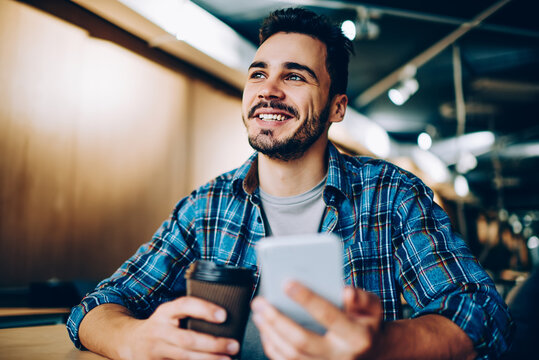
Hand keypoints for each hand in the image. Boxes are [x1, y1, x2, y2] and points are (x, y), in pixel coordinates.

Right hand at [123, 296, 239, 359]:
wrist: (129, 342)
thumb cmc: (161, 325)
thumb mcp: (170, 313)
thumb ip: (190, 313)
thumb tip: (225, 317)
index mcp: (165, 312)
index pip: (184, 305)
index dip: (204, 309)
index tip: (224, 315)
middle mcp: (159, 330)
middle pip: (187, 339)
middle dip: (213, 343)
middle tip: (234, 345)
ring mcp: (156, 350)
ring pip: (184, 357)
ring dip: (209, 359)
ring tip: (228, 359)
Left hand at [251, 282, 382, 359]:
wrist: (370, 353)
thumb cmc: (365, 323)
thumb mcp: (372, 307)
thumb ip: (361, 297)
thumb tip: (345, 292)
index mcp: (356, 337)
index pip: (328, 316)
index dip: (307, 299)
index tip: (286, 283)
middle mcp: (340, 357)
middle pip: (301, 341)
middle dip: (276, 320)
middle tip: (260, 301)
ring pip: (290, 354)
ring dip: (269, 332)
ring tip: (258, 312)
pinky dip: (271, 346)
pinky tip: (264, 329)